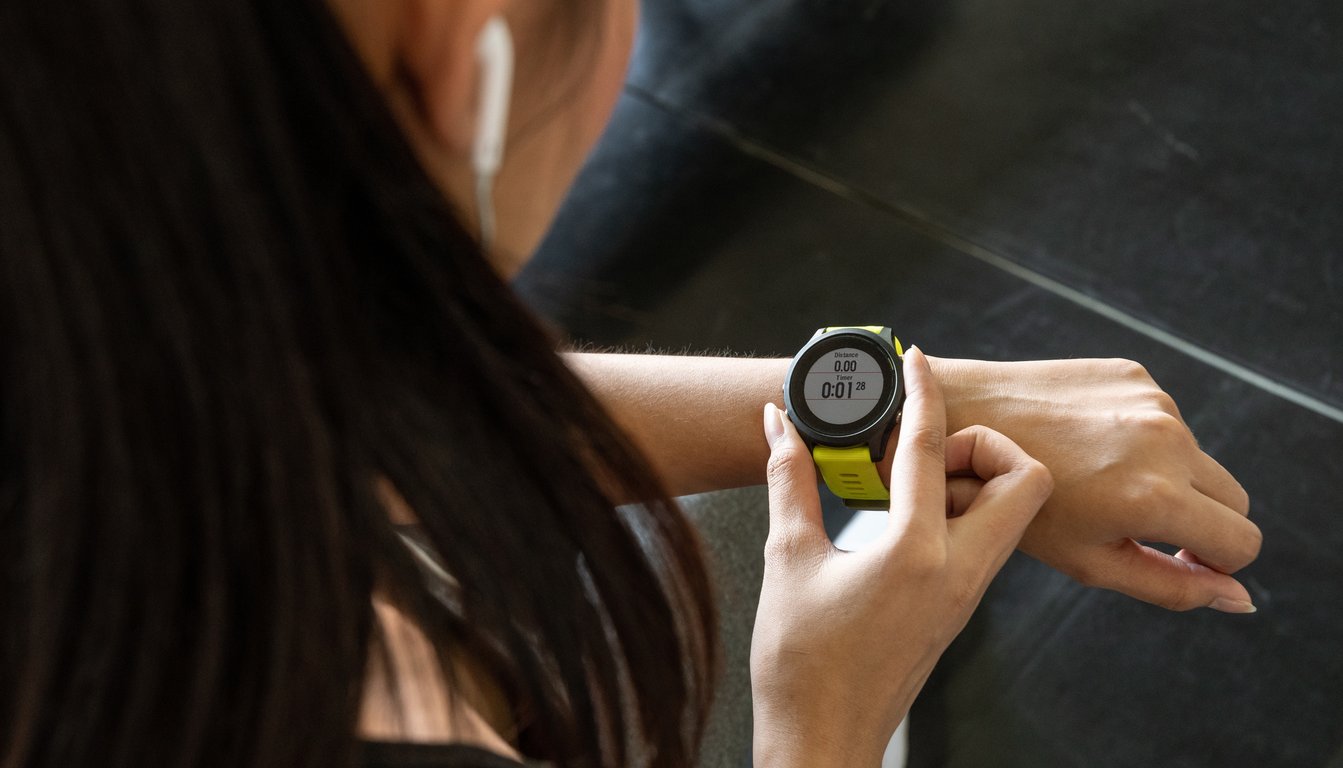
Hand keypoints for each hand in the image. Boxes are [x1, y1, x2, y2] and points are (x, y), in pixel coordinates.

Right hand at [751, 348, 1052, 766]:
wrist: (821, 739)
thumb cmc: (802, 665)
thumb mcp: (788, 559)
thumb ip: (789, 482)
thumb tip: (779, 427)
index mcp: (915, 553)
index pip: (931, 449)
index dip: (924, 394)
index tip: (917, 361)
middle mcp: (958, 571)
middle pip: (1024, 480)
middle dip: (985, 444)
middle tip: (924, 445)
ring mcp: (966, 593)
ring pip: (1011, 512)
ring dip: (973, 478)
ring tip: (907, 477)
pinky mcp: (958, 608)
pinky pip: (985, 540)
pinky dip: (959, 510)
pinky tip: (903, 512)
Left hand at [928, 356, 1260, 612]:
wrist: (962, 419)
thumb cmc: (1015, 504)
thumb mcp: (1089, 561)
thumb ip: (1172, 586)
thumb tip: (1239, 598)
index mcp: (1156, 497)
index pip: (1241, 542)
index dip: (1215, 562)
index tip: (1177, 559)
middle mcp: (1166, 441)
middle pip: (1234, 499)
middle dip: (1203, 522)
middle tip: (1143, 528)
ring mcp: (1153, 400)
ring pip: (1199, 458)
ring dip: (1170, 477)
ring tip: (1099, 482)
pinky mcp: (1134, 373)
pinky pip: (1166, 418)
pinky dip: (1143, 439)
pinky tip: (1088, 445)